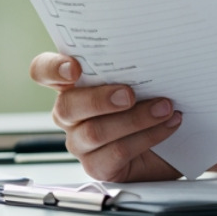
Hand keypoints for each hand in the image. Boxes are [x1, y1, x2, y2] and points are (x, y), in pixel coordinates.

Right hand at [30, 52, 183, 181]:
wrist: (173, 140)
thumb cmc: (150, 100)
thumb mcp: (138, 77)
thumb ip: (130, 64)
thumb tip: (147, 49)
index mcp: (72, 84)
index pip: (43, 71)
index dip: (52, 69)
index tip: (74, 68)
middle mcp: (70, 114)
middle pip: (66, 106)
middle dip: (99, 99)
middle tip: (130, 94)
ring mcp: (80, 142)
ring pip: (94, 132)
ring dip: (135, 118)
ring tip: (164, 108)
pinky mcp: (98, 166)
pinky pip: (117, 152)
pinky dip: (147, 136)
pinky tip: (166, 124)